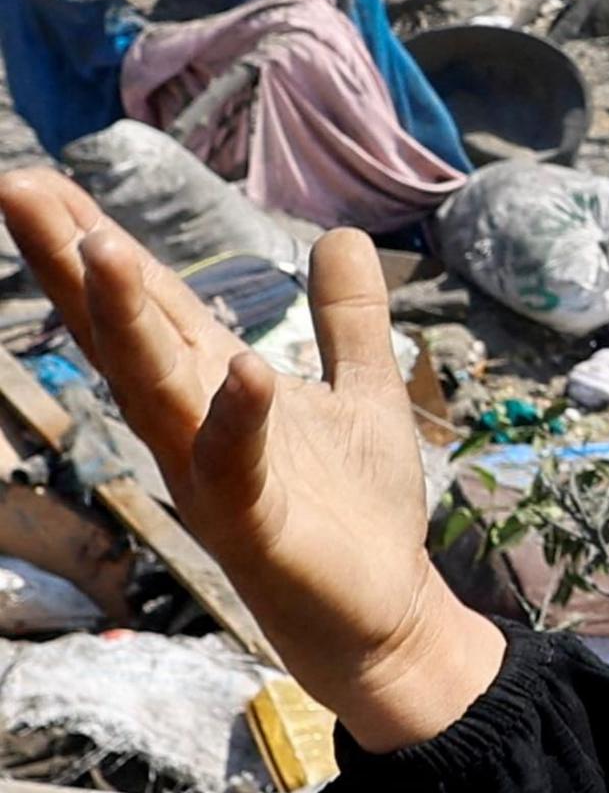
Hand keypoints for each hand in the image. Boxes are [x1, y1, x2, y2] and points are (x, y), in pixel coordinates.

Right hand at [0, 170, 502, 750]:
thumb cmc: (358, 510)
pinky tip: (246, 370)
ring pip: (158, 389)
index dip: (94, 241)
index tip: (38, 177)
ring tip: (103, 246)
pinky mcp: (253, 526)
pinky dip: (238, 418)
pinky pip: (236, 466)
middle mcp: (193, 424)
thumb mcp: (363, 393)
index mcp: (212, 385)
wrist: (387, 614)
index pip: (146, 302)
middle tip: (19, 187)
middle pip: (123, 332)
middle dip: (73, 262)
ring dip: (130, 321)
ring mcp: (213, 475)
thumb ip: (348, 320)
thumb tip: (344, 237)